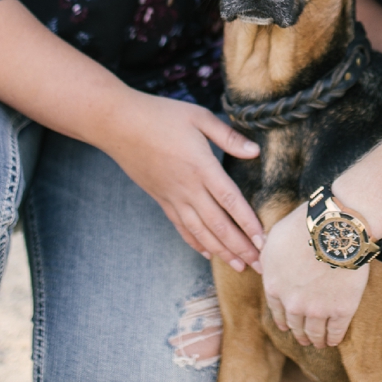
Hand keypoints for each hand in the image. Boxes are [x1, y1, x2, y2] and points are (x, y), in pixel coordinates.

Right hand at [98, 92, 264, 269]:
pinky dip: (195, 242)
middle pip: (218, 224)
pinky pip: (181, 226)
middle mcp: (187, 188)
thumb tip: (255, 152)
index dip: (248, 222)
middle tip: (261, 265)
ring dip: (221, 251)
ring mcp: (172, 197)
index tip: (263, 240)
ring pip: (200, 232)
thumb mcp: (199, 117)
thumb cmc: (161, 115)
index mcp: (201, 167)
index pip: (230, 201)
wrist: (118, 125)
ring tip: (239, 266)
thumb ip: (228, 136)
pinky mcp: (160, 199)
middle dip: (240, 247)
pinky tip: (207, 253)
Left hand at [262, 208, 369, 346]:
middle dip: (299, 332)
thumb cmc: (302, 227)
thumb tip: (261, 264)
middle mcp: (293, 303)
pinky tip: (333, 341)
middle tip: (304, 338)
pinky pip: (336, 331)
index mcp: (274, 287)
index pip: (277, 310)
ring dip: (315, 339)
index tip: (286, 326)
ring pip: (314, 332)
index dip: (283, 320)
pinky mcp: (341, 309)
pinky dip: (334, 338)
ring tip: (319, 343)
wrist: (334, 228)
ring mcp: (317, 309)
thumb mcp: (273, 238)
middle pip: (295, 324)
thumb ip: (266, 256)